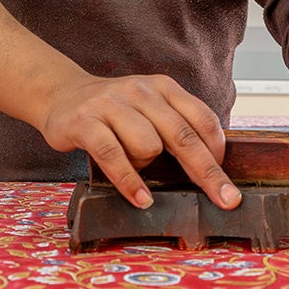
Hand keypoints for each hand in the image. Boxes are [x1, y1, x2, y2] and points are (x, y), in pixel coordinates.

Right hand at [38, 74, 236, 209]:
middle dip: (208, 173)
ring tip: (134, 166)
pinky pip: (114, 156)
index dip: (218, 151)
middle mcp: (141, 92)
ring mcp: (111, 105)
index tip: (227, 179)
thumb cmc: (113, 112)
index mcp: (163, 87)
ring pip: (148, 146)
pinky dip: (130, 182)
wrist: (60, 94)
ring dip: (147, 167)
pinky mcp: (85, 122)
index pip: (202, 118)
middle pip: (183, 137)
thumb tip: (211, 165)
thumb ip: (175, 127)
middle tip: (227, 201)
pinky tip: (141, 199)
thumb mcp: (148, 109)